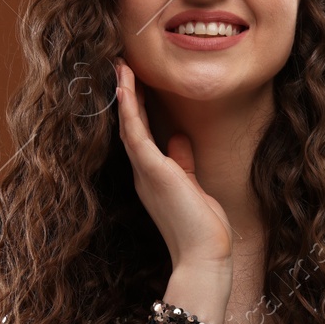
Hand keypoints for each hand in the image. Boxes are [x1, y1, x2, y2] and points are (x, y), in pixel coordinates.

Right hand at [112, 56, 232, 268]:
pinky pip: (136, 133)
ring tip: (120, 67)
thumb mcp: (193, 186)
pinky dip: (130, 109)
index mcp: (152, 177)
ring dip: (124, 95)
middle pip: (129, 127)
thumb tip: (178, 138)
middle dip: (126, 96)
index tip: (134, 82)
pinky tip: (125, 86)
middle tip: (120, 67)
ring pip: (129, 125)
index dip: (136, 108)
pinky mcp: (152, 171)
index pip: (141, 135)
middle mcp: (143, 174)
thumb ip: (183, 162)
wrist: (204, 256)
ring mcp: (145, 172)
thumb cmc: (202, 228)